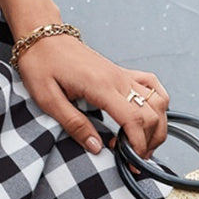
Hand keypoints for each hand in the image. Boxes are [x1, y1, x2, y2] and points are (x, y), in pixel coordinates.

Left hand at [15, 34, 168, 159]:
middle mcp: (117, 79)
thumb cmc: (40, 64)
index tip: (131, 162)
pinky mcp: (121, 72)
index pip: (134, 119)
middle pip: (151, 114)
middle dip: (149, 141)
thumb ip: (74, 124)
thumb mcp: (47, 99)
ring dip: (157, 126)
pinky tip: (149, 115)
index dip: (138, 145)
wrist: (41, 37)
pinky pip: (152, 85)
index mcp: (100, 86)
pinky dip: (158, 102)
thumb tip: (96, 147)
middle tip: (133, 158)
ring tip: (141, 143)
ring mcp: (122, 74)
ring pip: (158, 101)